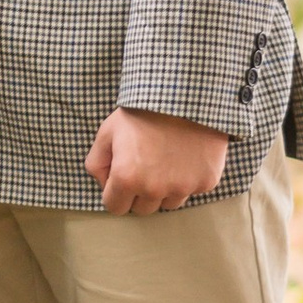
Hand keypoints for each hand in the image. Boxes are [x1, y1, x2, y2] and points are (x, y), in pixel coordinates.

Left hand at [88, 109, 230, 216]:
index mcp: (127, 178)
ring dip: (165, 188)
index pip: (115, 208)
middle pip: (143, 209)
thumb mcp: (108, 130)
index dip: (115, 192)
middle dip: (139, 192)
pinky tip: (185, 155)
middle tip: (145, 165)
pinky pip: (192, 190)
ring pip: (169, 202)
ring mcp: (183, 187)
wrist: (186, 93)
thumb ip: (96, 162)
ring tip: (166, 158)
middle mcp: (155, 189)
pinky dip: (188, 178)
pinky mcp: (205, 182)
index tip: (122, 177)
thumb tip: (104, 183)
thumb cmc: (143, 110)